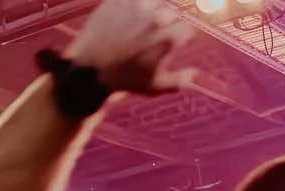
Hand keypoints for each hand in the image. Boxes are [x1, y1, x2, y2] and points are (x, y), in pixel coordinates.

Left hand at [65, 0, 196, 95]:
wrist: (90, 69)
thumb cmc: (124, 79)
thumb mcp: (154, 86)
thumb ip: (178, 81)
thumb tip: (194, 74)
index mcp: (166, 40)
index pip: (188, 29)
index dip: (184, 35)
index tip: (179, 40)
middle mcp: (154, 20)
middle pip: (172, 13)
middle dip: (169, 23)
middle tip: (158, 32)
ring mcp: (135, 7)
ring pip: (154, 1)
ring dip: (153, 9)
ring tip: (145, 20)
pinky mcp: (117, 1)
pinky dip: (135, 4)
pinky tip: (132, 13)